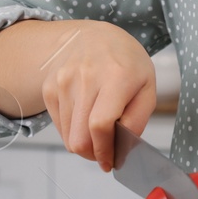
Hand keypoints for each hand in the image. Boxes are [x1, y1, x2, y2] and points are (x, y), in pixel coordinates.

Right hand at [40, 20, 156, 171]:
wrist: (92, 36)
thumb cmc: (125, 62)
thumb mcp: (147, 86)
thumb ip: (138, 119)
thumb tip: (122, 148)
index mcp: (116, 77)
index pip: (101, 126)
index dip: (104, 151)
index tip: (109, 162)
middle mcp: (85, 78)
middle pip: (79, 138)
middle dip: (93, 154)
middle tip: (104, 152)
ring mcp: (63, 82)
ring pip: (68, 137)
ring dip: (83, 143)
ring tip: (97, 133)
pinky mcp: (50, 88)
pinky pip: (59, 126)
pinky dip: (72, 130)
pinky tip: (85, 117)